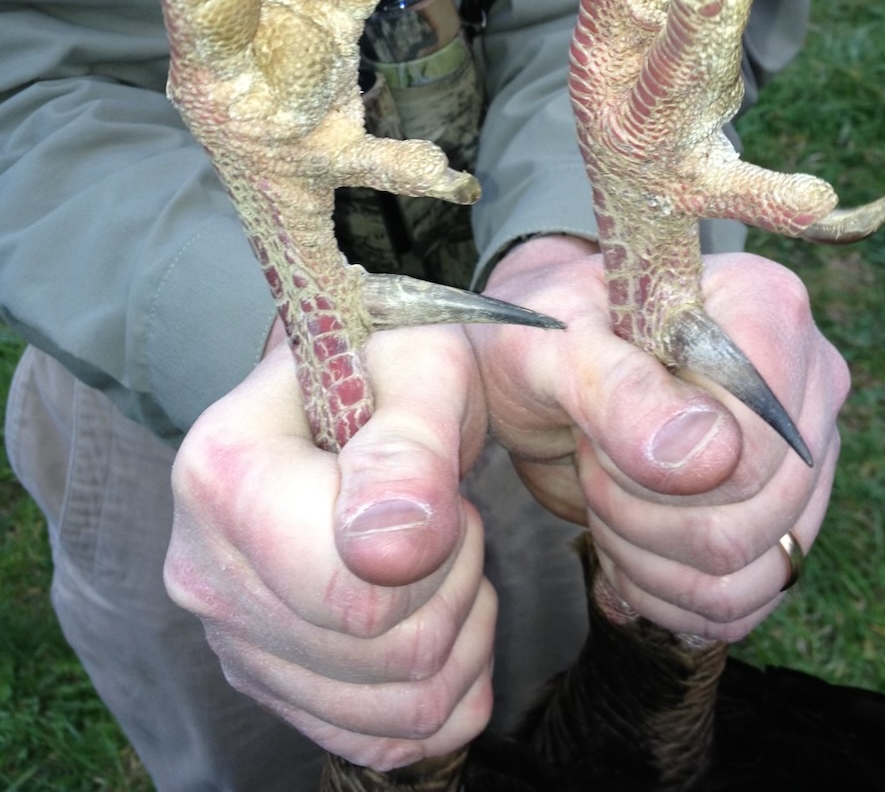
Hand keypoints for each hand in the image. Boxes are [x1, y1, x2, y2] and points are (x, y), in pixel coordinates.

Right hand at [163, 320, 493, 769]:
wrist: (360, 384)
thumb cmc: (392, 363)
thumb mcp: (421, 368)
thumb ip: (410, 449)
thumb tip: (391, 550)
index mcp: (222, 474)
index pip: (353, 592)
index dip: (437, 551)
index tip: (437, 483)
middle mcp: (204, 567)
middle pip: (378, 654)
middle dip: (455, 581)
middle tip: (447, 511)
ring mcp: (231, 635)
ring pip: (395, 708)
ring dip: (459, 630)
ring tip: (444, 551)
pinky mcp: (269, 682)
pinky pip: (384, 740)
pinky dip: (445, 688)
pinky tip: (442, 610)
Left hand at [470, 237, 849, 639]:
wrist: (538, 364)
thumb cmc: (543, 334)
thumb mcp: (549, 346)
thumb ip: (618, 389)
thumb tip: (711, 457)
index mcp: (767, 308)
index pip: (760, 443)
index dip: (663, 466)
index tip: (596, 429)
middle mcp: (807, 378)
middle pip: (760, 512)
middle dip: (646, 512)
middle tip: (589, 462)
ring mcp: (805, 453)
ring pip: (756, 567)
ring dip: (652, 557)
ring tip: (603, 497)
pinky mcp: (783, 515)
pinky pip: (747, 599)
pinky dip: (670, 593)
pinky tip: (623, 548)